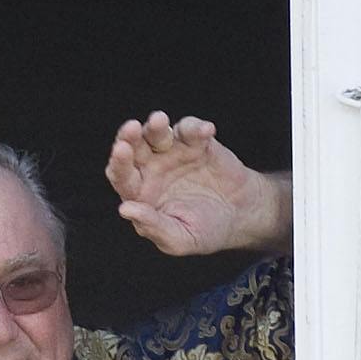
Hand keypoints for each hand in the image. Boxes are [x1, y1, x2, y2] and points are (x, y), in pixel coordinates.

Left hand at [105, 111, 290, 257]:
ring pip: (158, 133)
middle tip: (132, 128)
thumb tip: (125, 209)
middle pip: (133, 147)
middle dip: (129, 136)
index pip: (121, 175)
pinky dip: (197, 128)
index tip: (121, 151)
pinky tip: (206, 131)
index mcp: (140, 193)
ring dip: (157, 126)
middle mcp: (151, 168)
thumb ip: (153, 226)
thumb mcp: (180, 239)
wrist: (241, 216)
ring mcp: (173, 152)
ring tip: (160, 120)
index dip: (119, 163)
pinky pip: (192, 129)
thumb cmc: (205, 230)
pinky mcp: (197, 142)